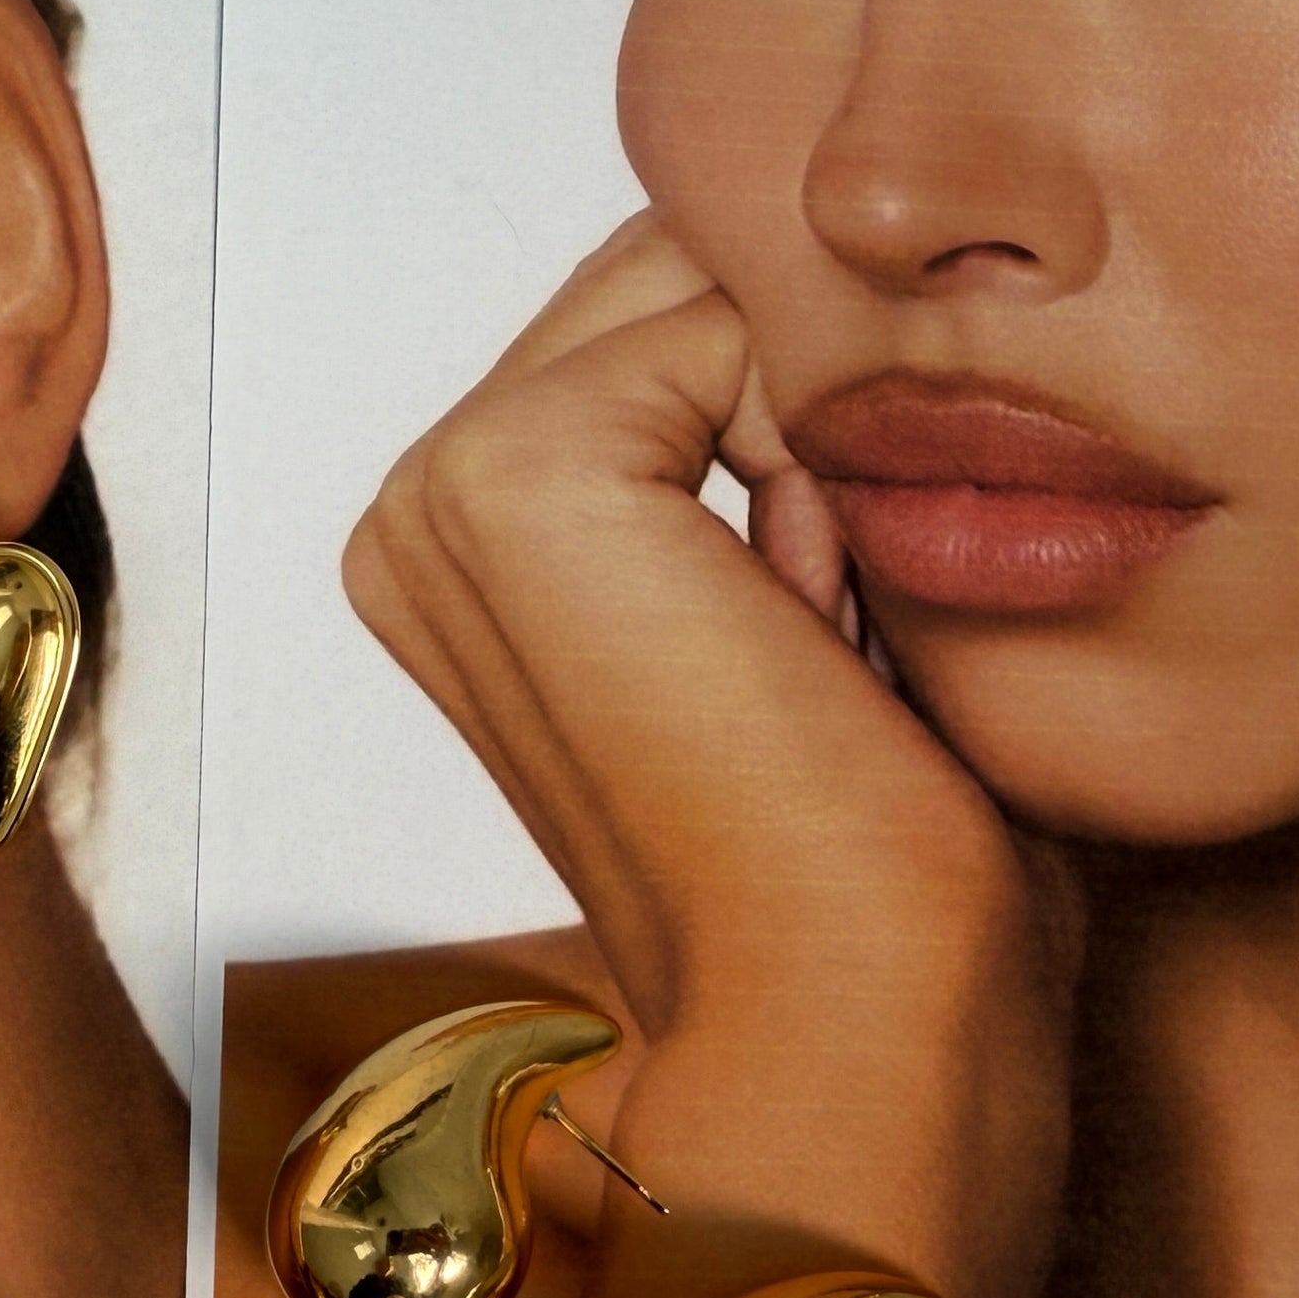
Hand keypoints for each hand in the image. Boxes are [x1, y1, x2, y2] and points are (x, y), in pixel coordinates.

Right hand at [348, 213, 1065, 1037]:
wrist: (856, 1023)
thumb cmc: (872, 871)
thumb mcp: (828, 599)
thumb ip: (789, 451)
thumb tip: (837, 302)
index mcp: (473, 545)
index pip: (677, 317)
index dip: (829, 406)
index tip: (840, 629)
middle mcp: (425, 508)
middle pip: (685, 274)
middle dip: (824, 385)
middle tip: (851, 624)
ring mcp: (446, 487)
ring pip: (717, 288)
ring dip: (834, 425)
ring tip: (829, 635)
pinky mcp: (510, 473)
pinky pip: (738, 324)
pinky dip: (832, 445)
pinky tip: (813, 622)